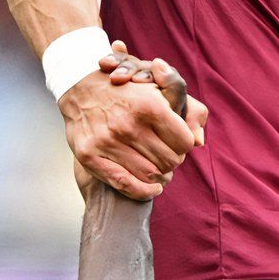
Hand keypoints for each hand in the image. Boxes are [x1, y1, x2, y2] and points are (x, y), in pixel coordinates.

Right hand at [59, 41, 203, 199]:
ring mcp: (108, 142)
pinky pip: (125, 185)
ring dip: (160, 178)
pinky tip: (151, 189)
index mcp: (149, 106)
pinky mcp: (90, 156)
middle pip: (169, 161)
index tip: (177, 144)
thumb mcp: (156, 86)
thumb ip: (183, 106)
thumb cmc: (125, 89)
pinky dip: (144, 192)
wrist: (79, 87)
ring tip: (158, 172)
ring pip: (151, 175)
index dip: (184, 145)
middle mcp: (129, 125)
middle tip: (166, 157)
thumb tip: (198, 139)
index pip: (184, 142)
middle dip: (172, 161)